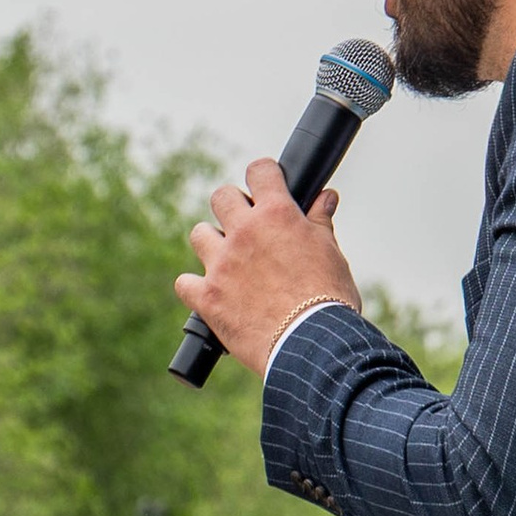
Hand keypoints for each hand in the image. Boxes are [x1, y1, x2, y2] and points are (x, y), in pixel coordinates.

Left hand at [175, 157, 361, 375]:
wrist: (312, 344)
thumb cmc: (329, 300)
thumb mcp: (331, 253)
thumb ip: (320, 221)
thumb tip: (325, 197)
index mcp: (277, 214)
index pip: (260, 171)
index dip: (263, 175)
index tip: (266, 187)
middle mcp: (244, 232)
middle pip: (222, 197)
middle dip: (233, 207)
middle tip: (247, 227)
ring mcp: (222, 265)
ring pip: (199, 234)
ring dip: (212, 243)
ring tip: (229, 261)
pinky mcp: (208, 298)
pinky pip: (184, 283)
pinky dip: (195, 287)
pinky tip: (210, 294)